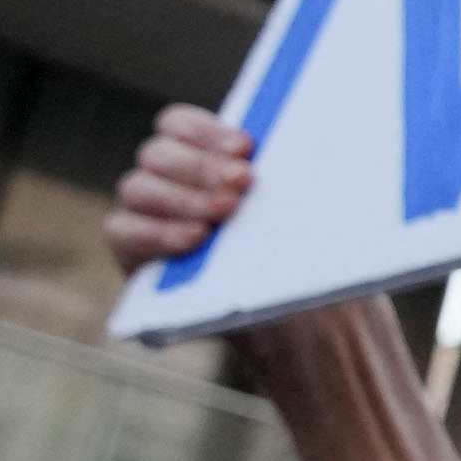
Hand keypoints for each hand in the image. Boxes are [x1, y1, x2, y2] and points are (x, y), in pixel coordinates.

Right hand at [106, 107, 460, 460]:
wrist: (322, 335)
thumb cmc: (328, 265)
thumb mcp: (321, 212)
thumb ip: (304, 173)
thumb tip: (338, 126)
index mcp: (215, 163)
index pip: (180, 124)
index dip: (203, 128)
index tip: (249, 146)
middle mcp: (177, 189)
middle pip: (157, 152)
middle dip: (199, 163)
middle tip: (244, 184)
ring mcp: (155, 224)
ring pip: (136, 187)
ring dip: (180, 195)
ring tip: (227, 213)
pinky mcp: (142, 265)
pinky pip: (123, 234)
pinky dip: (153, 232)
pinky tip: (195, 240)